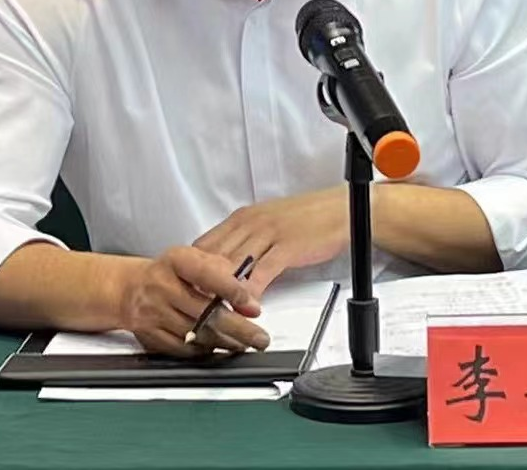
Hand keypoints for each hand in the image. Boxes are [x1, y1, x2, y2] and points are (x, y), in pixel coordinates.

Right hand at [120, 246, 269, 355]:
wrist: (129, 289)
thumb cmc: (168, 272)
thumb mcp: (191, 258)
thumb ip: (219, 269)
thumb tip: (247, 294)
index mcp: (175, 261)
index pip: (206, 274)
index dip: (231, 291)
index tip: (253, 306)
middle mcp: (162, 286)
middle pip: (205, 312)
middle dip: (238, 329)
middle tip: (260, 338)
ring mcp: (154, 313)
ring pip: (197, 334)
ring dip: (226, 343)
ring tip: (246, 345)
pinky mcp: (150, 335)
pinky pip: (183, 348)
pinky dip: (204, 351)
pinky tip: (219, 349)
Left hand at [193, 188, 348, 295]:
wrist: (339, 210)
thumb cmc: (306, 219)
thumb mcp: (267, 224)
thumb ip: (245, 242)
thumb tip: (224, 266)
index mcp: (243, 217)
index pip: (205, 244)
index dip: (192, 270)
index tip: (186, 291)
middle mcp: (250, 223)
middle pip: (214, 257)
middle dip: (202, 285)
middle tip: (193, 309)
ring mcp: (267, 234)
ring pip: (233, 266)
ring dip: (221, 292)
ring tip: (212, 315)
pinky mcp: (286, 247)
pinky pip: (261, 272)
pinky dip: (251, 292)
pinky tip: (247, 307)